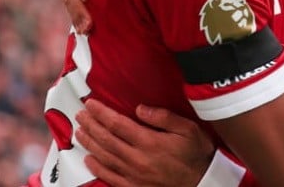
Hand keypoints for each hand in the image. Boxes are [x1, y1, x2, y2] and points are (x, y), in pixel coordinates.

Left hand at [75, 99, 214, 186]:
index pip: (118, 124)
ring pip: (105, 157)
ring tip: (80, 131)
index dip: (102, 113)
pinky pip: (110, 177)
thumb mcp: (188, 128)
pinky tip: (88, 159)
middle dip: (92, 125)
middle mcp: (137, 159)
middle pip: (107, 140)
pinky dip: (97, 168)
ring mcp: (134, 175)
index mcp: (150, 142)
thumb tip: (140, 108)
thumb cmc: (196, 153)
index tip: (91, 104)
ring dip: (90, 143)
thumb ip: (163, 117)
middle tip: (81, 114)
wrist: (203, 182)